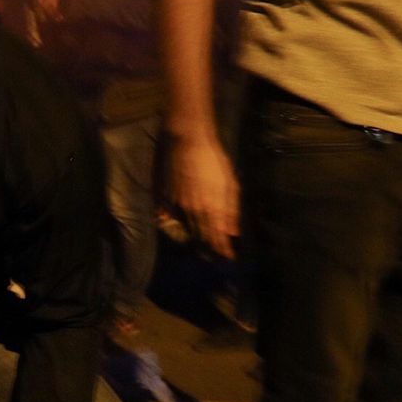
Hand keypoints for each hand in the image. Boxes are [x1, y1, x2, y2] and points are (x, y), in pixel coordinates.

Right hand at [167, 137, 240, 258]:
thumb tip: (233, 232)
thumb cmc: (214, 160)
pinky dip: (179, 225)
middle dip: (209, 248)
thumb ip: (231, 210)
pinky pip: (174, 217)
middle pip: (202, 236)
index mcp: (211, 208)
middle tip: (215, 257)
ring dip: (196, 240)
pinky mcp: (168, 198)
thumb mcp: (229, 184)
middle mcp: (194, 211)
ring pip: (188, 228)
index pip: (217, 237)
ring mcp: (179, 205)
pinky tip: (182, 228)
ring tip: (202, 249)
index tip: (229, 258)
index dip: (223, 250)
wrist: (188, 142)